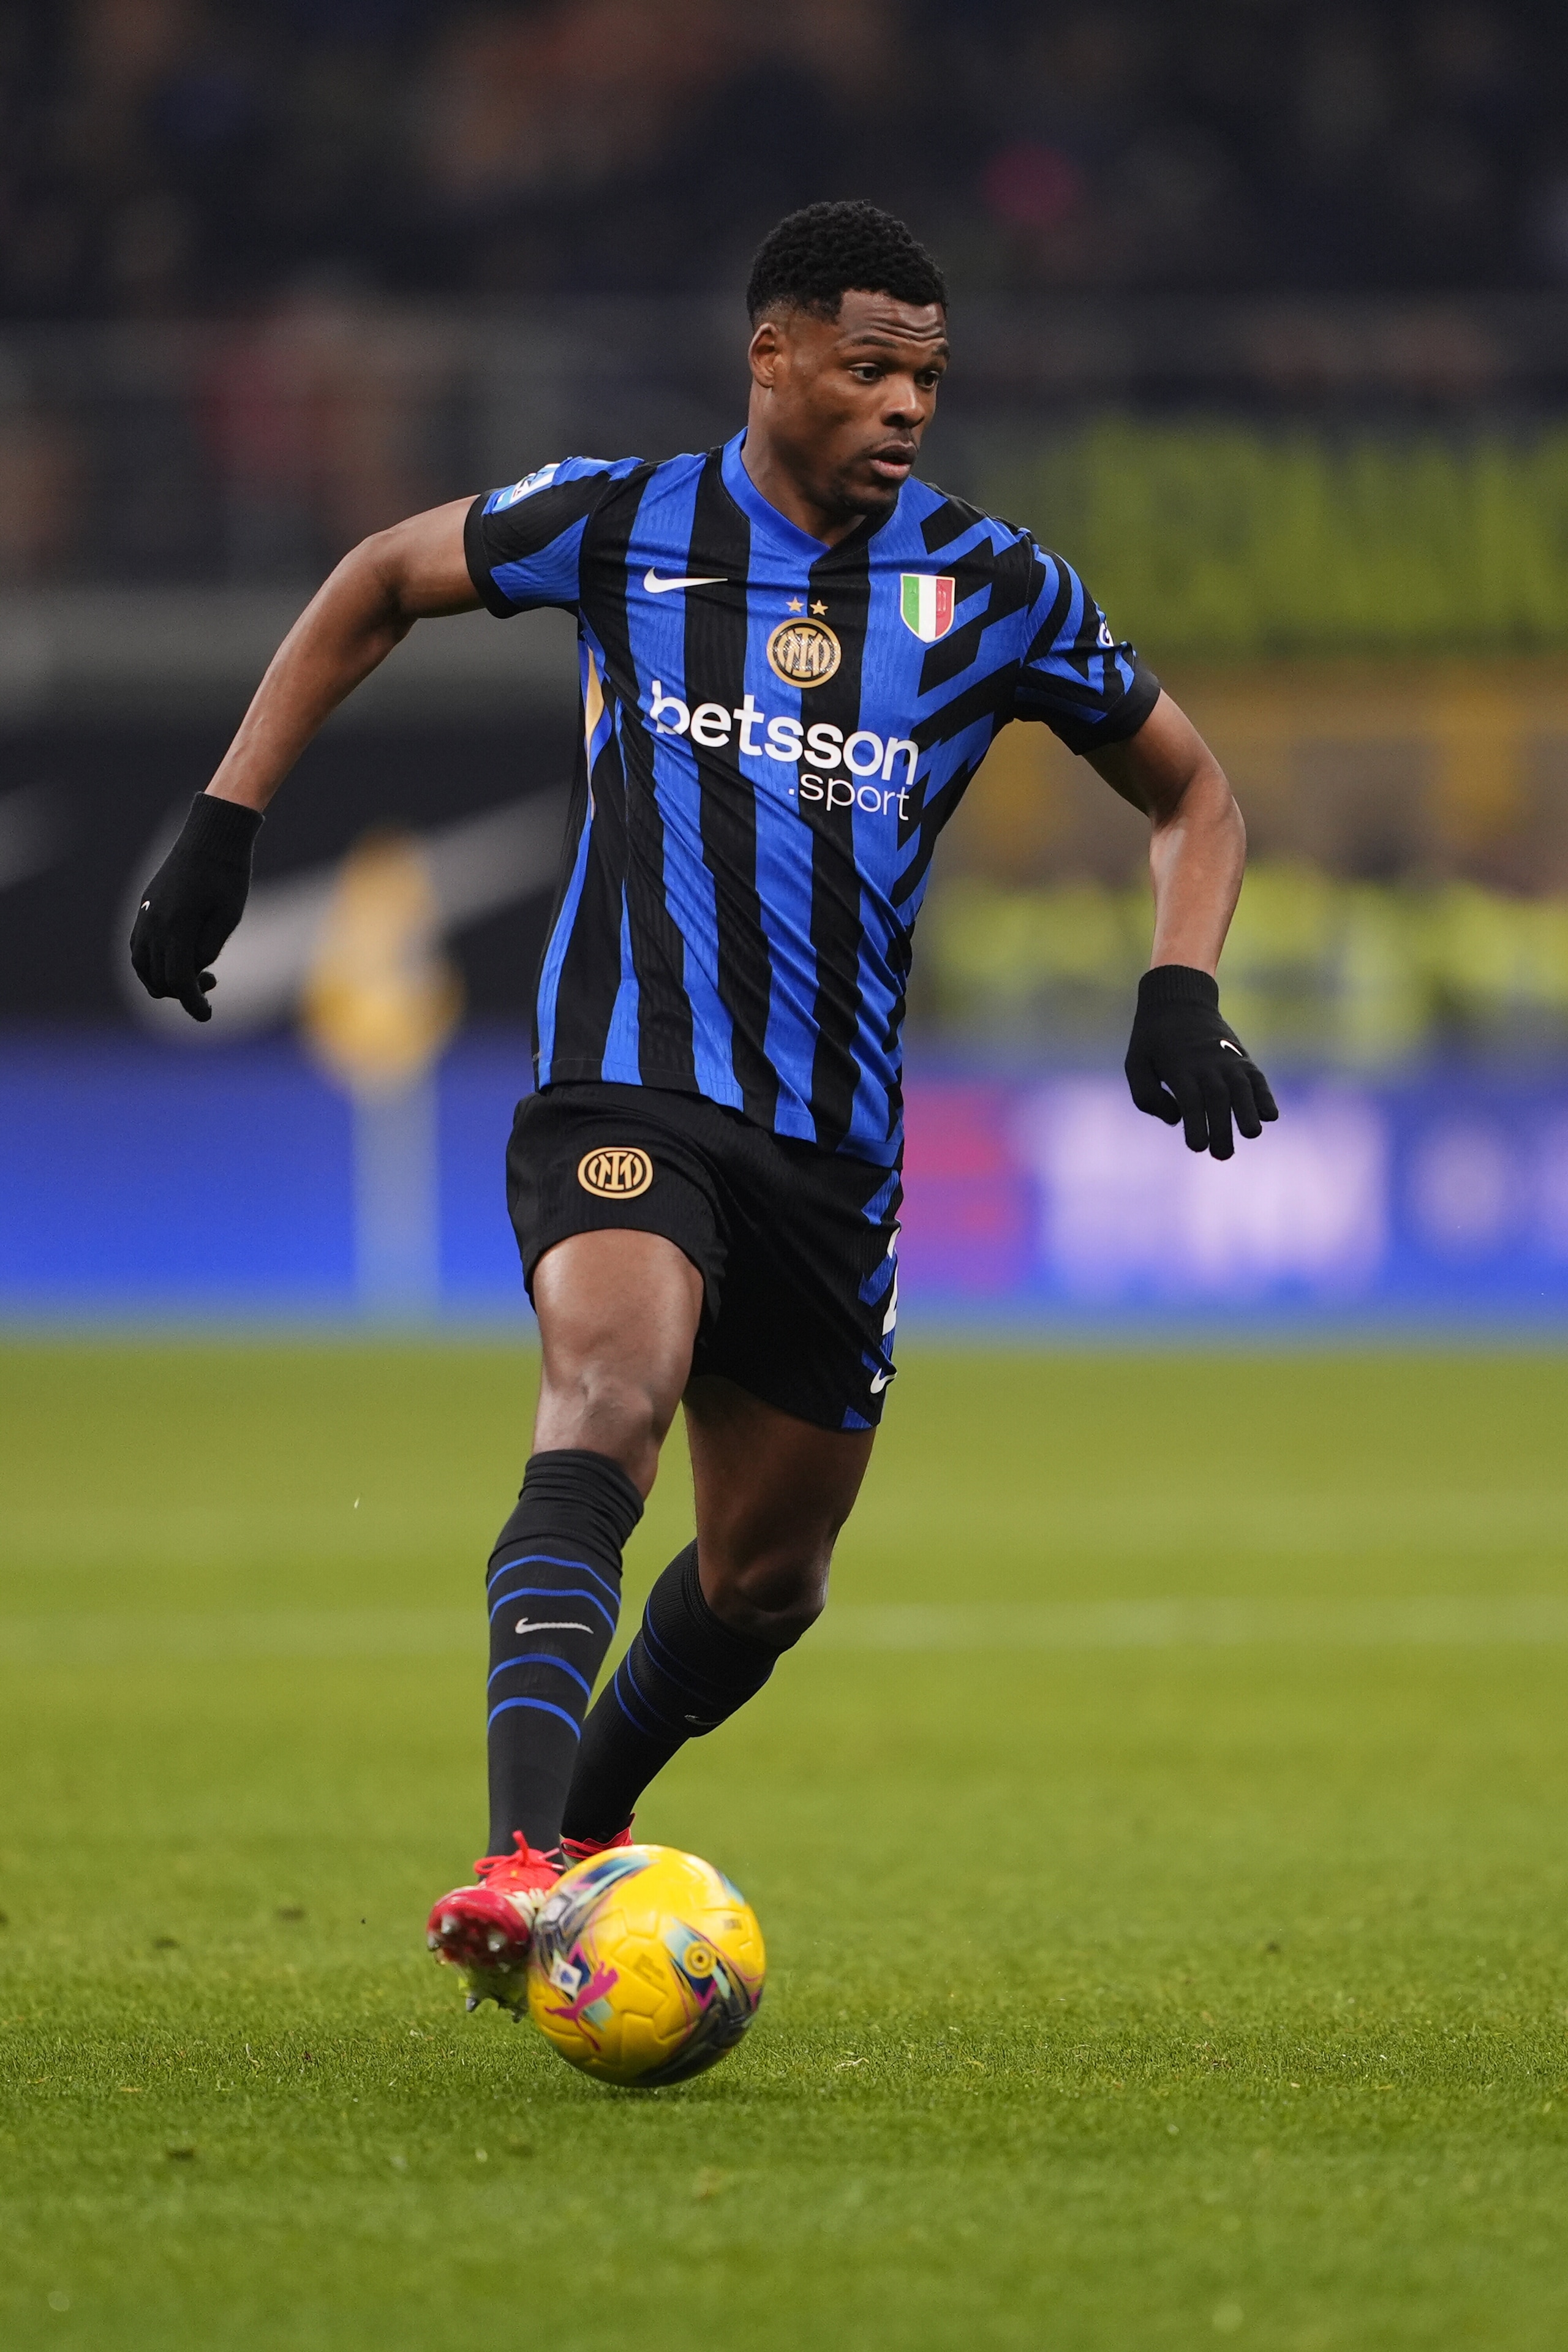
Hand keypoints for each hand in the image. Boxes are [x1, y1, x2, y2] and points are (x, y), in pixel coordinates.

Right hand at [128, 793, 262, 1021]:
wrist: (211, 837)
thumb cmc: (228, 876)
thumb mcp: (228, 917)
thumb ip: (207, 948)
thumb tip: (192, 971)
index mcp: (178, 925)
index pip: (178, 980)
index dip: (192, 1003)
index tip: (206, 1016)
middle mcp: (154, 922)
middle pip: (158, 978)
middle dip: (183, 991)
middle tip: (212, 982)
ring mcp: (146, 914)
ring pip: (142, 965)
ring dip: (164, 980)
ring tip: (196, 973)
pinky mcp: (145, 907)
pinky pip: (139, 946)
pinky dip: (153, 962)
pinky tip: (177, 959)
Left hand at [1124, 964, 1277, 1160]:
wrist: (1178, 999)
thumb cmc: (1152, 1040)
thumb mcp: (1135, 1063)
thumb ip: (1147, 1095)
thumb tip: (1176, 1119)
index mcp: (1177, 1068)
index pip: (1189, 1100)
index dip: (1196, 1124)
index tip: (1198, 1146)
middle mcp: (1205, 1064)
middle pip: (1217, 1098)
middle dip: (1222, 1128)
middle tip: (1223, 1155)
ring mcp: (1226, 1059)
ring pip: (1241, 1087)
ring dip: (1248, 1112)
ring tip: (1252, 1134)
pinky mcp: (1241, 1058)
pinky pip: (1256, 1078)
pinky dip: (1265, 1095)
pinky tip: (1271, 1116)